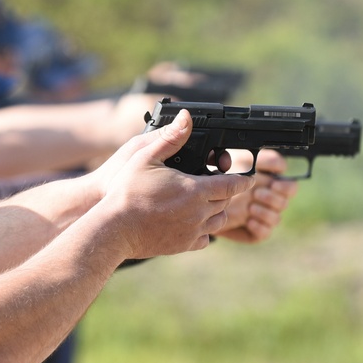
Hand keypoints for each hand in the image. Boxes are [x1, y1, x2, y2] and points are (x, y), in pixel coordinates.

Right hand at [96, 110, 255, 258]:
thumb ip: (171, 138)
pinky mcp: (182, 245)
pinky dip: (204, 231)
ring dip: (216, 211)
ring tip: (206, 203)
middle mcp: (199, 212)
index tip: (248, 177)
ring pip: (218, 222)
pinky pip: (204, 239)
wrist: (114, 229)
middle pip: (226, 202)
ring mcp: (192, 231)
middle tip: (218, 185)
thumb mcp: (146, 157)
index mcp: (195, 189)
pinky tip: (193, 223)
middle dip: (225, 193)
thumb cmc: (126, 192)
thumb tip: (186, 117)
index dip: (242, 179)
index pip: (232, 184)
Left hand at [215, 149, 298, 242]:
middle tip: (256, 194)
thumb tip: (282, 167)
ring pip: (276, 218)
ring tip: (250, 207)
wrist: (201, 198)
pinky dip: (259, 227)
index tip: (273, 183)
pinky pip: (265, 233)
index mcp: (269, 184)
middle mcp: (267, 201)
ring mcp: (261, 217)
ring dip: (265, 212)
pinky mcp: (253, 231)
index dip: (286, 186)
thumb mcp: (239, 161)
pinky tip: (249, 220)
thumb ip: (264, 160)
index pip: (291, 186)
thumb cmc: (222, 175)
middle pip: (285, 202)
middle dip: (272, 198)